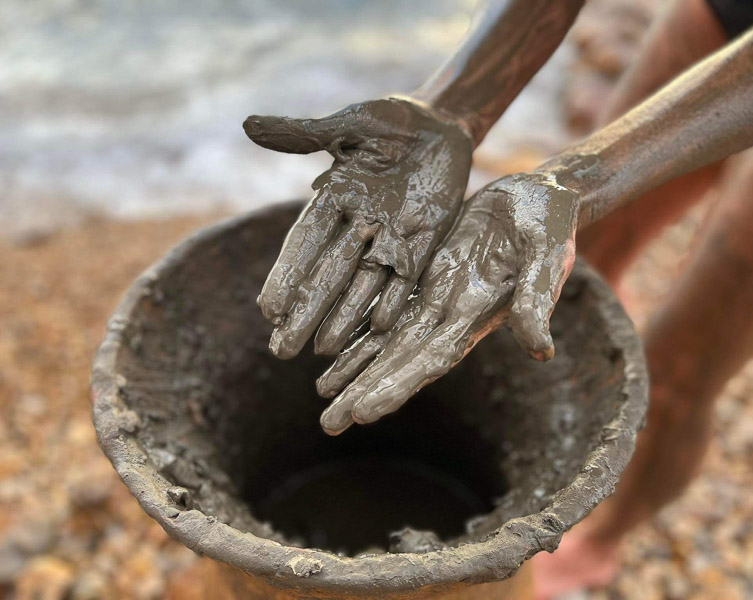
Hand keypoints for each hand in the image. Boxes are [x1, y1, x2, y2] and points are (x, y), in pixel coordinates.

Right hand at [243, 97, 471, 358]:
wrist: (440, 124)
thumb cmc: (390, 120)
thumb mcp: (348, 124)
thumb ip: (303, 134)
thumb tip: (247, 126)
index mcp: (334, 198)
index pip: (304, 243)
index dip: (286, 275)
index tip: (267, 309)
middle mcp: (358, 225)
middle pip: (327, 274)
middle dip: (306, 312)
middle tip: (282, 349)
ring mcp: (391, 236)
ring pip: (363, 283)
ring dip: (343, 317)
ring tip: (323, 352)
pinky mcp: (424, 240)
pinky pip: (407, 275)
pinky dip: (393, 300)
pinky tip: (377, 329)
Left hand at [316, 172, 579, 434]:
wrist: (539, 197)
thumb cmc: (551, 222)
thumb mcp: (547, 253)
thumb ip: (537, 298)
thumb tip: (541, 351)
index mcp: (478, 314)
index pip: (431, 359)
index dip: (397, 385)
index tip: (363, 413)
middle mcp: (453, 316)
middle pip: (402, 361)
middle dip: (366, 391)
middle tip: (329, 425)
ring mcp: (438, 298)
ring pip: (389, 340)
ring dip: (357, 368)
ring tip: (323, 396)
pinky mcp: (428, 277)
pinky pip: (388, 307)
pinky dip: (362, 328)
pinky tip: (336, 347)